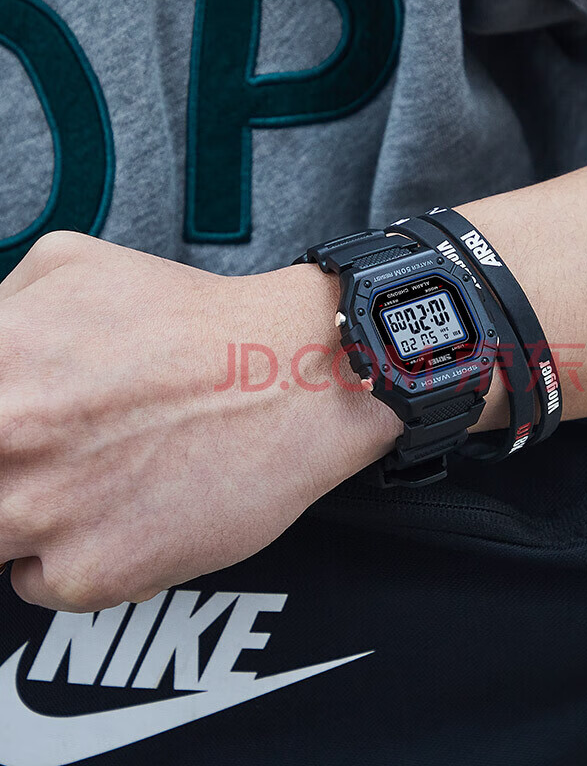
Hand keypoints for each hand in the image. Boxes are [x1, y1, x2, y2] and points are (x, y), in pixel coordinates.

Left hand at [0, 232, 400, 611]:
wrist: (298, 377)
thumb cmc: (202, 325)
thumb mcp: (75, 265)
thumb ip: (0, 305)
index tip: (5, 435)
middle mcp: (7, 439)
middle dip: (11, 467)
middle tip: (45, 454)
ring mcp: (43, 512)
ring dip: (23, 518)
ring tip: (88, 480)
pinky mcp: (95, 571)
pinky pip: (44, 580)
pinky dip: (75, 555)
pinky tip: (127, 510)